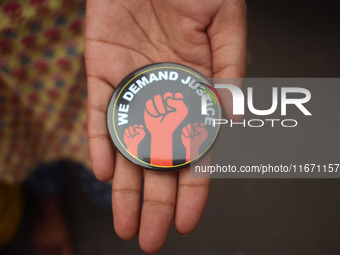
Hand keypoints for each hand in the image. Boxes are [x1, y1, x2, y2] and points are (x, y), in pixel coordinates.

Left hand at [85, 0, 245, 252]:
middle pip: (159, 159)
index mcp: (196, 89)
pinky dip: (100, 141)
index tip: (186, 220)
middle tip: (150, 237)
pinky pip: (98, 113)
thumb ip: (230, 67)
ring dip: (125, 185)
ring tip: (124, 222)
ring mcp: (131, 86)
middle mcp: (163, 95)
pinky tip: (104, 171)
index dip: (193, 187)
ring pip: (127, 145)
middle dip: (156, 200)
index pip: (196, 150)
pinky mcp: (100, 70)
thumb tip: (233, 115)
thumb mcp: (225, 21)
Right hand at [144, 92, 187, 136]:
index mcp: (176, 102)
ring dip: (159, 107)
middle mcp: (167, 101)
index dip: (177, 103)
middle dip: (168, 104)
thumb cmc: (172, 122)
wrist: (161, 131)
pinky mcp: (150, 106)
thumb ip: (180, 102)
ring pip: (157, 97)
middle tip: (168, 112)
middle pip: (167, 94)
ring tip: (161, 114)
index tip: (176, 111)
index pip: (178, 95)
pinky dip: (152, 110)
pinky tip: (155, 115)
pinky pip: (149, 102)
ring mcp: (158, 103)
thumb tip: (167, 99)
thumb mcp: (182, 113)